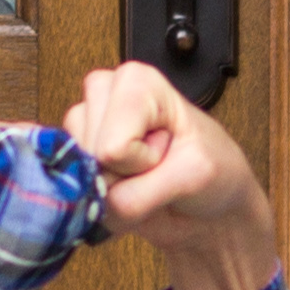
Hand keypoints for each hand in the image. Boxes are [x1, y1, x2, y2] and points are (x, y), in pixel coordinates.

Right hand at [66, 63, 280, 289]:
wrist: (215, 204)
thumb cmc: (214, 174)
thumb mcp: (193, 175)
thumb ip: (138, 192)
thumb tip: (94, 207)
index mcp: (137, 82)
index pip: (114, 144)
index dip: (144, 162)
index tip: (170, 152)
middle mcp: (105, 94)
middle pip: (91, 158)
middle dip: (127, 177)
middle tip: (158, 167)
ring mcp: (88, 126)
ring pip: (77, 177)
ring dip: (116, 191)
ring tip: (146, 175)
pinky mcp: (79, 157)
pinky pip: (75, 195)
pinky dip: (105, 204)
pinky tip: (129, 188)